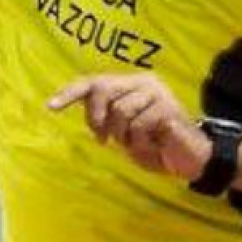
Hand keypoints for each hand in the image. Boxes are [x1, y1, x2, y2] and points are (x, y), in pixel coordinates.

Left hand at [48, 73, 212, 181]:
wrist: (190, 160)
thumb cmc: (155, 145)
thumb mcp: (123, 132)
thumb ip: (106, 117)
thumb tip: (85, 109)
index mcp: (131, 84)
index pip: (94, 82)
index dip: (71, 93)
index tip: (51, 106)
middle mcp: (144, 82)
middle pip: (102, 89)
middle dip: (96, 118)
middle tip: (105, 139)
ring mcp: (157, 93)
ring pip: (120, 110)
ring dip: (122, 135)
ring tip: (137, 143)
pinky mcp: (168, 108)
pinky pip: (139, 125)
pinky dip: (139, 142)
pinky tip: (152, 145)